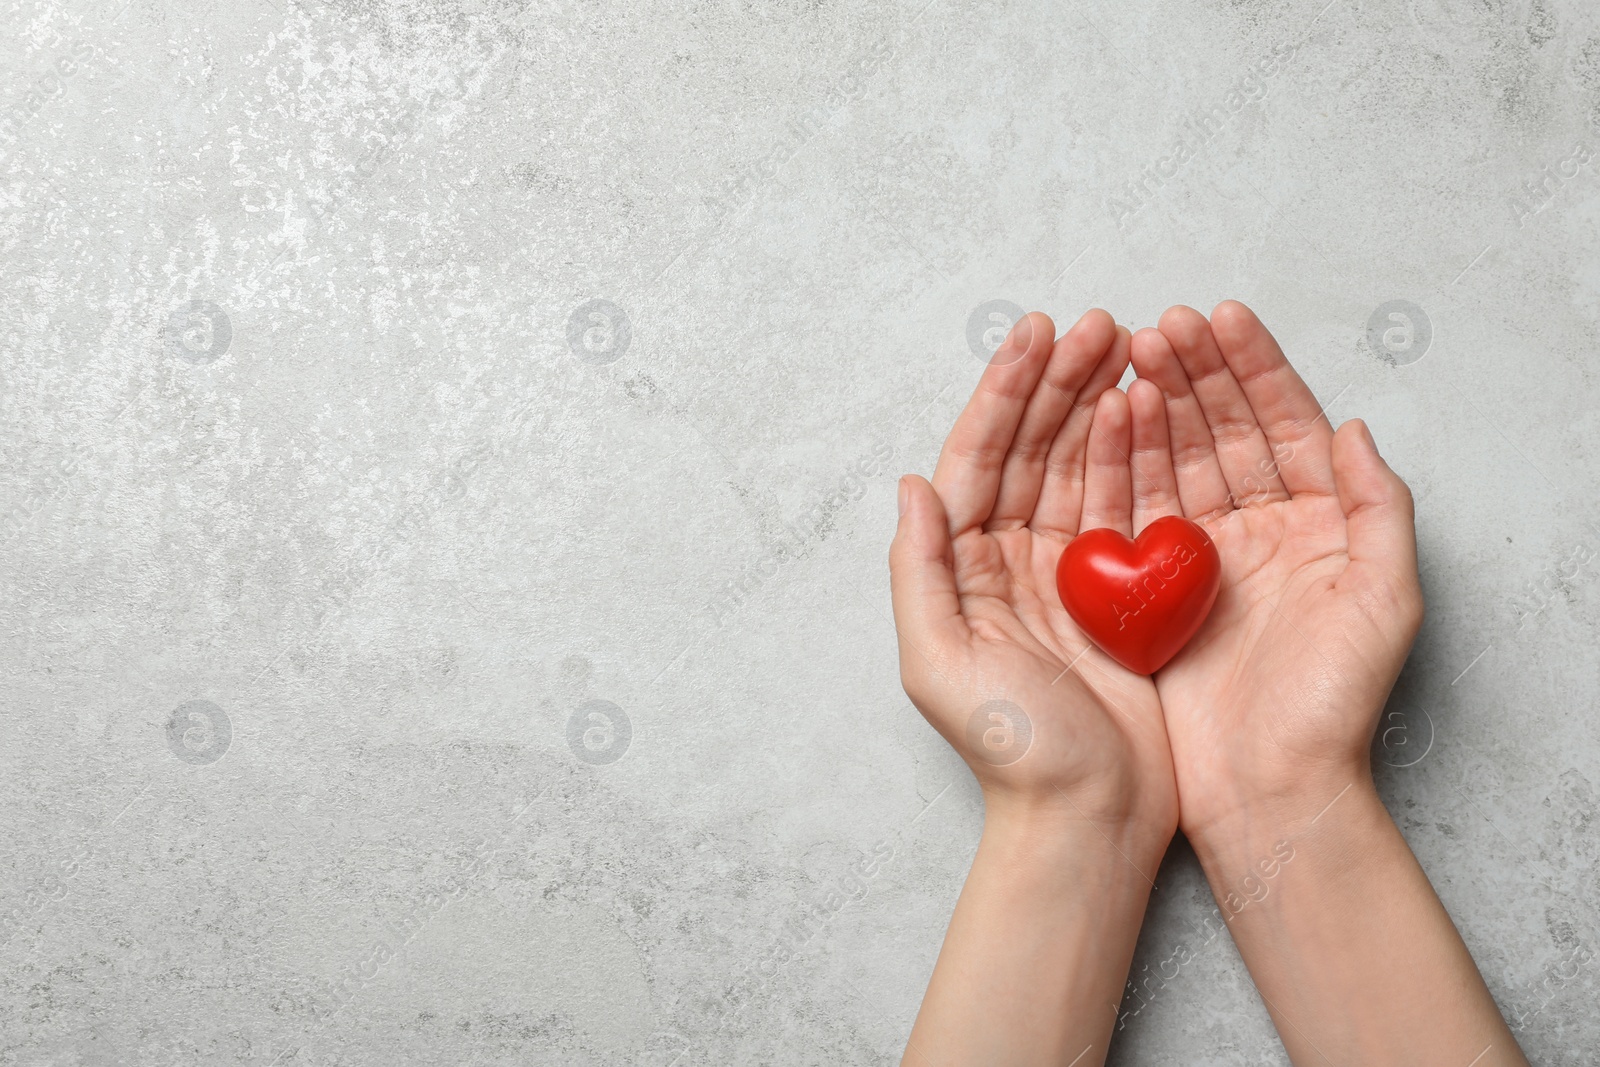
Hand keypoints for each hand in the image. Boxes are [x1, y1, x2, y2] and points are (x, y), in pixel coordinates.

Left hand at [890, 310, 1178, 1066]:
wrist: (1089, 816)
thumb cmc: (1013, 750)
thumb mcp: (940, 664)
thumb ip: (918, 571)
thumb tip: (910, 483)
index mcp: (962, 567)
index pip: (978, 458)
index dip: (1005, 393)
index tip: (1036, 333)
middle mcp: (1009, 557)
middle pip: (1032, 447)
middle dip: (1060, 381)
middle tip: (1100, 322)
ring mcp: (1068, 569)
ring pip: (1080, 464)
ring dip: (1101, 404)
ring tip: (1132, 347)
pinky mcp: (1121, 588)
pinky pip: (1127, 503)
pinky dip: (1139, 455)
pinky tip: (1153, 410)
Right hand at [1124, 301, 1423, 837]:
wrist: (1269, 790)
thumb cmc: (1332, 705)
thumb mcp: (1384, 601)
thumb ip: (1379, 508)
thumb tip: (1355, 427)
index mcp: (1320, 524)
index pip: (1286, 425)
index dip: (1255, 368)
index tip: (1221, 318)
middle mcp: (1261, 530)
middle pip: (1224, 431)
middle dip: (1194, 373)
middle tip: (1160, 326)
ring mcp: (1203, 557)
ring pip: (1177, 460)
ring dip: (1154, 405)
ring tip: (1127, 355)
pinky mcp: (1154, 589)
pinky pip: (1137, 509)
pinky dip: (1122, 463)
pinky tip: (1108, 421)